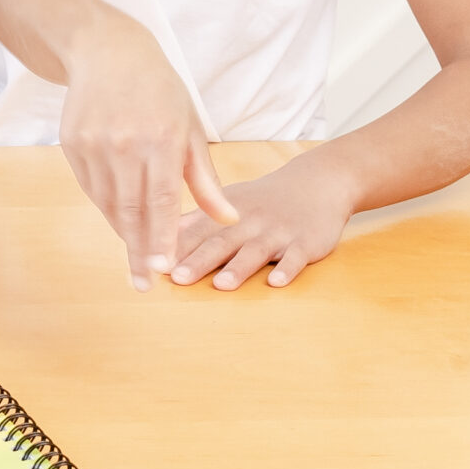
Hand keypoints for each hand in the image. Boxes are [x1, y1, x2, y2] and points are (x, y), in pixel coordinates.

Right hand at [59, 19, 240, 288]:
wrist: (107, 52)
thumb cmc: (158, 90)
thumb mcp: (189, 127)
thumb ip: (204, 178)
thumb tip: (227, 218)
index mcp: (160, 139)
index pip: (161, 199)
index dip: (162, 236)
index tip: (163, 269)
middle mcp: (124, 143)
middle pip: (130, 209)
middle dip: (138, 250)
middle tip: (143, 283)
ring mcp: (93, 143)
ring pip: (107, 201)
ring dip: (122, 231)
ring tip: (136, 256)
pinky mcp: (72, 142)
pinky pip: (90, 186)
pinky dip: (106, 206)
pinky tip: (119, 218)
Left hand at [169, 153, 355, 289]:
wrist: (315, 183)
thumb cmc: (262, 200)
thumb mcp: (227, 203)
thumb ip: (195, 222)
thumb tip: (154, 236)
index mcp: (226, 213)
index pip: (196, 231)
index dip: (175, 247)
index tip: (154, 264)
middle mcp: (249, 222)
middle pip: (221, 242)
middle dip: (198, 260)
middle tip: (178, 278)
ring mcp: (278, 232)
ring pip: (255, 251)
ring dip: (239, 268)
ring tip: (221, 285)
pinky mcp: (305, 242)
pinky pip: (296, 258)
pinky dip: (287, 270)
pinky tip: (277, 283)